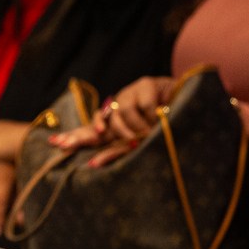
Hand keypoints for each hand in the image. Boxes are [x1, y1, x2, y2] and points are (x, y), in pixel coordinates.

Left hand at [48, 75, 175, 167]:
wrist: (191, 99)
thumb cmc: (168, 127)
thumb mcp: (142, 142)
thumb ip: (119, 150)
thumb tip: (93, 165)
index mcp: (117, 123)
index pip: (92, 131)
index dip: (76, 137)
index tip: (57, 144)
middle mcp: (119, 108)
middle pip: (98, 122)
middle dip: (82, 136)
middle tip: (67, 146)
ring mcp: (131, 93)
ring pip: (123, 114)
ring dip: (137, 128)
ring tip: (152, 131)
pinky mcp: (146, 84)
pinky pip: (144, 105)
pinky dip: (152, 115)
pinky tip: (161, 117)